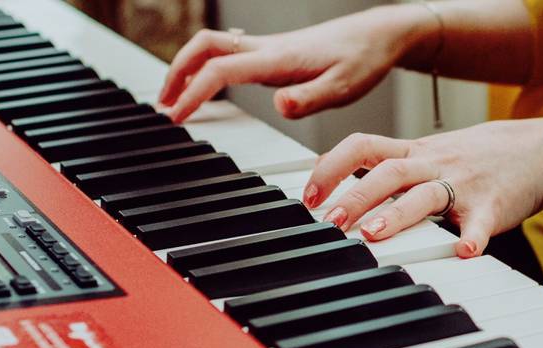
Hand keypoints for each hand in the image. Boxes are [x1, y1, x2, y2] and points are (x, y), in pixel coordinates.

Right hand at [158, 6, 434, 122]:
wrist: (379, 35)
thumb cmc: (363, 60)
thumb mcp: (342, 88)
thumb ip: (309, 99)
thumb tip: (279, 105)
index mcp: (277, 59)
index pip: (220, 70)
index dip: (194, 92)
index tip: (178, 116)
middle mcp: (266, 49)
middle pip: (203, 48)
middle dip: (176, 74)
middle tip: (163, 105)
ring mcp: (268, 49)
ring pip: (212, 47)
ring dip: (187, 68)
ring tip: (175, 98)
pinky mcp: (275, 53)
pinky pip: (229, 53)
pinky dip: (207, 66)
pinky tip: (209, 85)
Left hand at [303, 119, 542, 257]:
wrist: (540, 151)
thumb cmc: (478, 157)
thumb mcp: (430, 153)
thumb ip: (391, 167)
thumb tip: (340, 187)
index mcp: (415, 152)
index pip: (363, 147)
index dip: (332, 167)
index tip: (309, 195)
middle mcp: (435, 164)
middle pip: (389, 172)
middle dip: (356, 195)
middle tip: (332, 221)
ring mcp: (464, 185)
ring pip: (425, 195)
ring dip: (396, 214)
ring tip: (373, 235)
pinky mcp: (493, 207)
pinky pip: (481, 224)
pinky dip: (472, 239)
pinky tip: (464, 254)